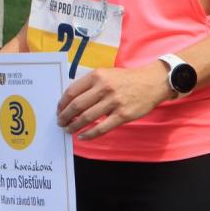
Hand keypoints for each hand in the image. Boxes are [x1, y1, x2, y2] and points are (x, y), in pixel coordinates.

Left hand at [57, 63, 172, 139]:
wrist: (151, 83)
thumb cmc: (125, 79)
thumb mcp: (105, 74)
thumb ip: (90, 84)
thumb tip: (71, 99)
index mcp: (96, 76)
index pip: (72, 91)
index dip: (62, 103)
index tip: (58, 110)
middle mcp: (103, 88)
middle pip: (77, 105)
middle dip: (65, 116)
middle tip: (60, 122)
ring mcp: (113, 102)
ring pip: (87, 118)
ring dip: (74, 126)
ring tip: (68, 130)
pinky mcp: (123, 115)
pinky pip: (102, 128)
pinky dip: (89, 134)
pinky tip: (82, 137)